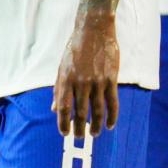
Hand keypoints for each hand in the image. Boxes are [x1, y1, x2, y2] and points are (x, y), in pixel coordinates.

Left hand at [53, 13, 119, 137]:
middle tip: (79, 137)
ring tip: (94, 134)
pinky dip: (112, 116)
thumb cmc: (75, 48)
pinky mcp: (111, 79)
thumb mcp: (62, 67)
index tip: (64, 133)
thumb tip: (54, 109)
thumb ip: (59, 89)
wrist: (94, 30)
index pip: (63, 107)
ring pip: (98, 111)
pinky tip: (110, 125)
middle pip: (80, 112)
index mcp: (66, 79)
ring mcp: (97, 81)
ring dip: (96, 126)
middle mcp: (81, 82)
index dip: (63, 123)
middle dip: (79, 128)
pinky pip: (112, 103)